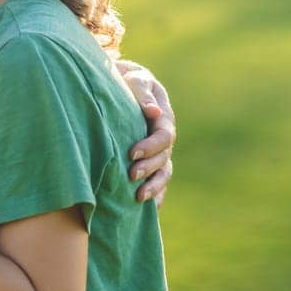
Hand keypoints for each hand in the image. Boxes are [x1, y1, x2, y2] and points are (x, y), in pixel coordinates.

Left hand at [112, 59, 175, 206]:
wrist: (125, 86)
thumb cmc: (128, 82)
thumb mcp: (135, 81)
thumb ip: (142, 93)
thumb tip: (153, 111)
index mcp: (163, 118)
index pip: (164, 136)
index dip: (150, 147)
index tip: (131, 153)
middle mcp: (165, 138)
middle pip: (164, 158)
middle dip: (149, 168)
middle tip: (131, 175)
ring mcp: (161, 152)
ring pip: (164, 173)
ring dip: (154, 187)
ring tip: (138, 198)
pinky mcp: (153, 162)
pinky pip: (160, 182)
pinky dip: (157, 195)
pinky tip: (149, 209)